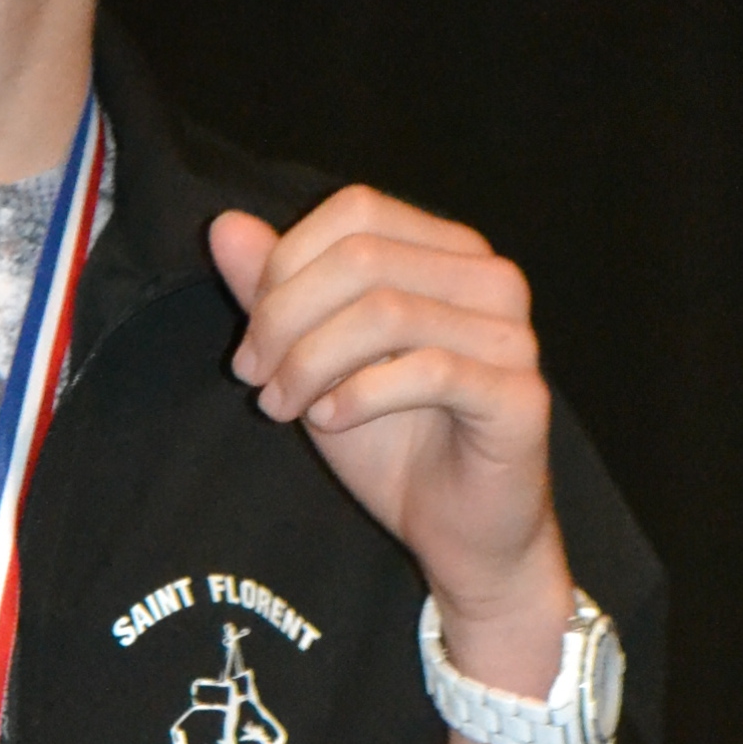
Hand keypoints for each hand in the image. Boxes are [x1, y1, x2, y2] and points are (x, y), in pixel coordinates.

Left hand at [210, 187, 566, 647]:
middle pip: (363, 256)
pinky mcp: (519, 396)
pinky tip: (329, 421)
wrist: (456, 531)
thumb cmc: (390, 438)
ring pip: (387, 311)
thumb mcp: (312, 357)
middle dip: (285, 317)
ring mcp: (512, 336)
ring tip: (283, 405)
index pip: (357, 212)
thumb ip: (273, 292)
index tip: (251, 336)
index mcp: (447, 252)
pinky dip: (358, 395)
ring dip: (311, 362)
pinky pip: (428, 371)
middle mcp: (490, 280)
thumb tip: (224, 226)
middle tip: (254, 377)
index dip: (285, 265)